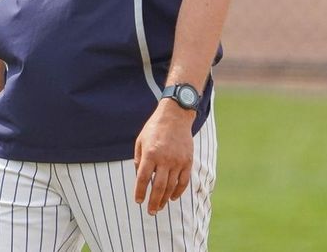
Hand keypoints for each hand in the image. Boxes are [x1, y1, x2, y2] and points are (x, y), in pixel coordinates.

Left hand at [132, 100, 194, 214]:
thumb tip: (139, 177)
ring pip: (171, 186)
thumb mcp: (140, 140)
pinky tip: (173, 197)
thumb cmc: (155, 128)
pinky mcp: (188, 161)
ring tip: (160, 207)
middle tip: (151, 211)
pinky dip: (178, 191)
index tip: (138, 201)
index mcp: (150, 153)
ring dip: (165, 199)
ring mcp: (177, 161)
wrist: (176, 115)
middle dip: (154, 202)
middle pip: (158, 187)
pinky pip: (183, 181)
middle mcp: (164, 159)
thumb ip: (139, 159)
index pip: (142, 178)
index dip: (139, 192)